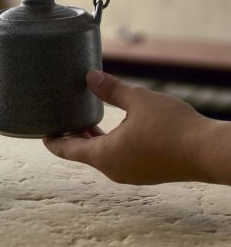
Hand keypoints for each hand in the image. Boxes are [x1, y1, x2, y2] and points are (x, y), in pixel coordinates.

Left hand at [43, 70, 220, 184]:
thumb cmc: (171, 127)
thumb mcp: (137, 100)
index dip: (52, 141)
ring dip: (90, 137)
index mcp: (105, 155)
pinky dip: (106, 142)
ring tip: (83, 118)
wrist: (208, 151)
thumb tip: (90, 76)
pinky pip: (116, 156)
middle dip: (71, 135)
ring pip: (100, 154)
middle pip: (82, 152)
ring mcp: (130, 172)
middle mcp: (113, 169)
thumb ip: (111, 89)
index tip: (41, 132)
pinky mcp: (143, 170)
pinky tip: (111, 127)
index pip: (67, 150)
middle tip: (61, 116)